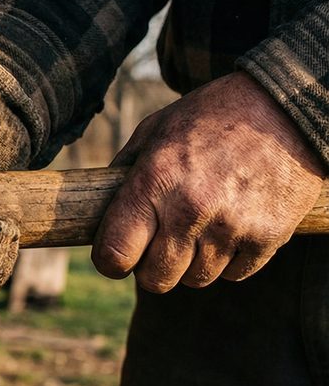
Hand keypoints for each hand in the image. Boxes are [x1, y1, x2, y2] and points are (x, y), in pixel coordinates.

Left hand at [93, 71, 325, 290]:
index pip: (115, 254)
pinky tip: (229, 231)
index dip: (111, 262)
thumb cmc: (213, 116)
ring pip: (196, 279)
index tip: (118, 256)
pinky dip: (229, 261)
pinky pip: (234, 274)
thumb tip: (98, 210)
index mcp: (155, 182)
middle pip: (155, 279)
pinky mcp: (268, 235)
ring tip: (199, 231)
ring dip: (192, 263)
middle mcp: (191, 209)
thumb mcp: (156, 129)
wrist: (287, 106)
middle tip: (159, 246)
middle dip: (151, 268)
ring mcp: (232, 225)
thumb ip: (125, 171)